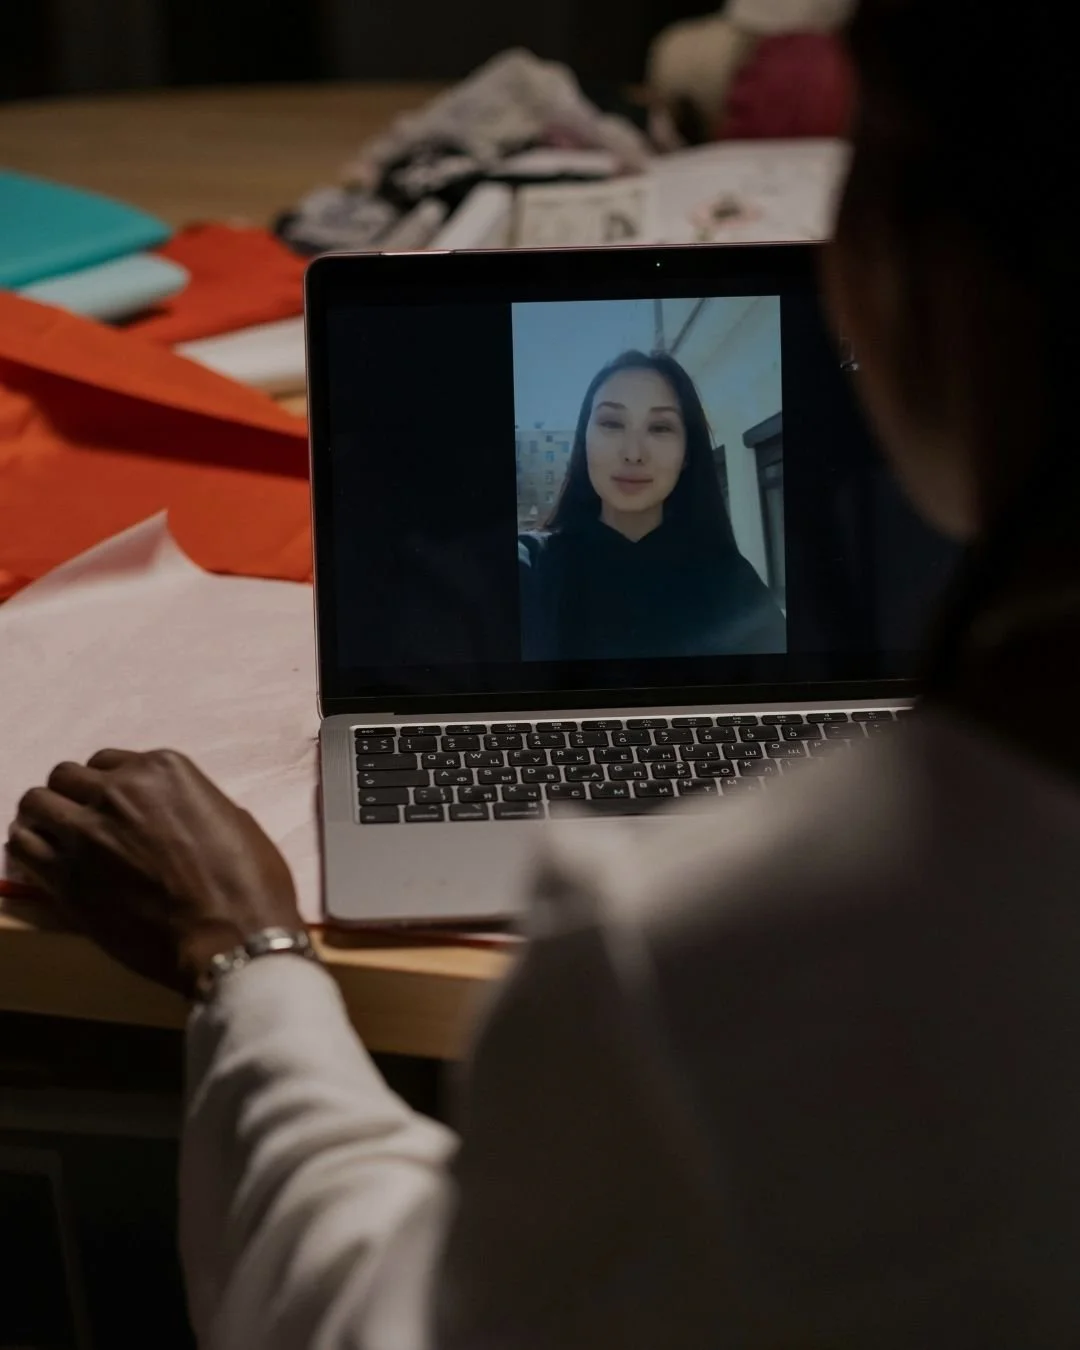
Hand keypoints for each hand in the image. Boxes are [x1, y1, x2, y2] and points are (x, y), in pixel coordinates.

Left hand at [6, 749, 301, 996]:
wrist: (232, 937)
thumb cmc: (248, 884)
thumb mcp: (233, 820)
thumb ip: (189, 804)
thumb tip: (175, 815)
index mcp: (163, 770)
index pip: (107, 761)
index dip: (107, 786)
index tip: (112, 807)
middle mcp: (120, 791)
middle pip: (66, 777)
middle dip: (72, 797)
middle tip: (84, 824)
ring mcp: (88, 832)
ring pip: (36, 803)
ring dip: (44, 819)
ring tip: (55, 840)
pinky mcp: (65, 877)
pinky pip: (20, 844)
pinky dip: (26, 848)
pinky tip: (40, 861)